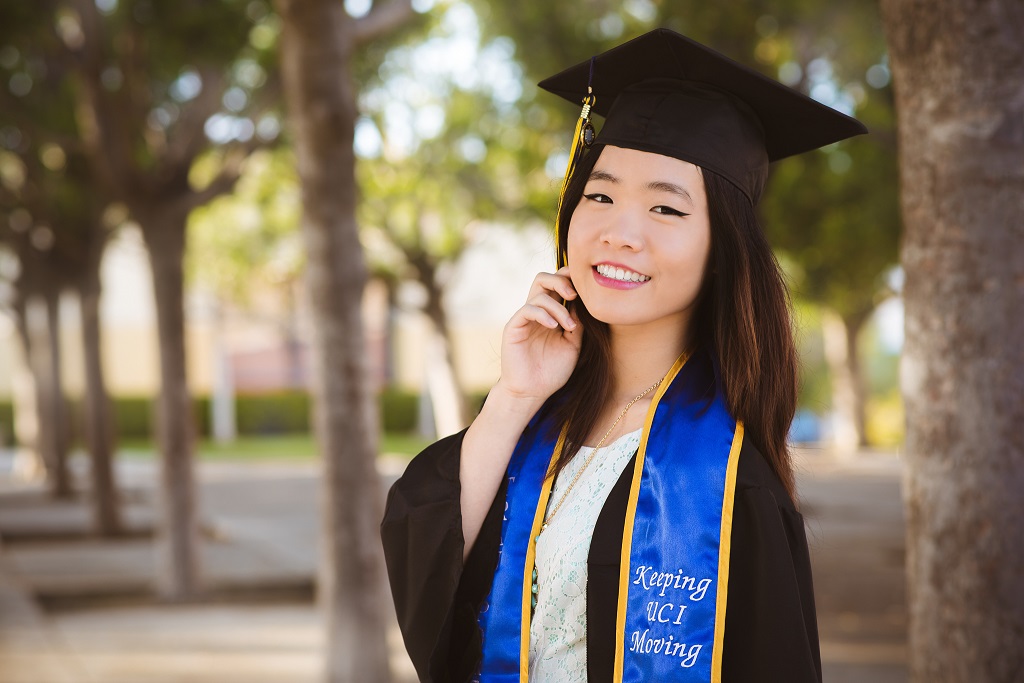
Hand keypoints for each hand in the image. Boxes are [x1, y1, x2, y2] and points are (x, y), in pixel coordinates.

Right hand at [495, 266, 582, 405]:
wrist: (533, 393)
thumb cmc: (553, 372)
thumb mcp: (573, 345)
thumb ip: (578, 323)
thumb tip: (584, 303)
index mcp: (551, 314)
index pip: (557, 285)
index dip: (570, 280)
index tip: (585, 292)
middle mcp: (537, 312)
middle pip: (543, 279)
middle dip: (561, 280)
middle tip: (574, 296)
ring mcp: (524, 319)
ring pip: (538, 293)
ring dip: (558, 307)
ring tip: (568, 327)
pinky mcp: (514, 327)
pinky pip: (527, 309)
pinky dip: (543, 314)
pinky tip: (554, 327)